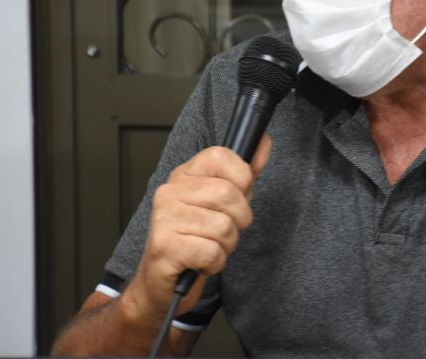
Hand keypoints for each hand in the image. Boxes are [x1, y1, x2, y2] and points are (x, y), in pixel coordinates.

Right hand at [120, 135, 271, 322]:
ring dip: (226, 245)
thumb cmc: (194, 239)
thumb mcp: (221, 202)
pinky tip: (201, 262)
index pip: (220, 156)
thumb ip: (243, 175)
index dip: (242, 178)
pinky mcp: (164, 247)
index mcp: (184, 175)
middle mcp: (170, 192)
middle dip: (239, 220)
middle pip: (228, 194)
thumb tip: (264, 143)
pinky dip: (215, 263)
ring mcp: (164, 218)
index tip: (239, 196)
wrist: (161, 282)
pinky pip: (211, 252)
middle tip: (224, 231)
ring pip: (223, 227)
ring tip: (210, 247)